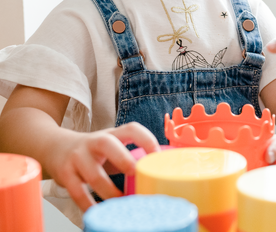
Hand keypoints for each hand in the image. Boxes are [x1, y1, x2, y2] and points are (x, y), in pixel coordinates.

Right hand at [45, 122, 159, 210]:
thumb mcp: (111, 147)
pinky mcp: (65, 174)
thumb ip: (129, 156)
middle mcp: (94, 142)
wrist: (55, 148)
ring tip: (122, 202)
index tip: (156, 155)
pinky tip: (98, 211)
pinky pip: (77, 192)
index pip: (131, 129)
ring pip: (93, 175)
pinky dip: (88, 204)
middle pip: (108, 144)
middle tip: (137, 174)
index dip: (146, 139)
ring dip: (109, 191)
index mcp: (111, 134)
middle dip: (124, 159)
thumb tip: (156, 173)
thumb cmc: (93, 151)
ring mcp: (78, 157)